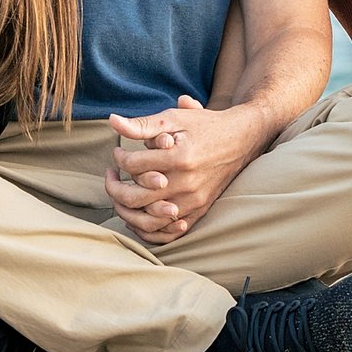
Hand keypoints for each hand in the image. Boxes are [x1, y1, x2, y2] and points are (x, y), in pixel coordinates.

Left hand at [105, 97, 269, 243]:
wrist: (241, 139)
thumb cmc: (205, 126)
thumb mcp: (174, 119)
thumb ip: (142, 124)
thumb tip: (112, 121)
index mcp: (179, 158)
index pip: (133, 165)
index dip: (119, 158)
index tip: (118, 152)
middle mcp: (187, 183)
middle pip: (135, 197)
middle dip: (113, 187)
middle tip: (111, 175)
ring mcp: (193, 201)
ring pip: (148, 220)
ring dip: (126, 210)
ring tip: (120, 195)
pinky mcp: (199, 211)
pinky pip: (168, 232)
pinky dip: (148, 228)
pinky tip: (138, 212)